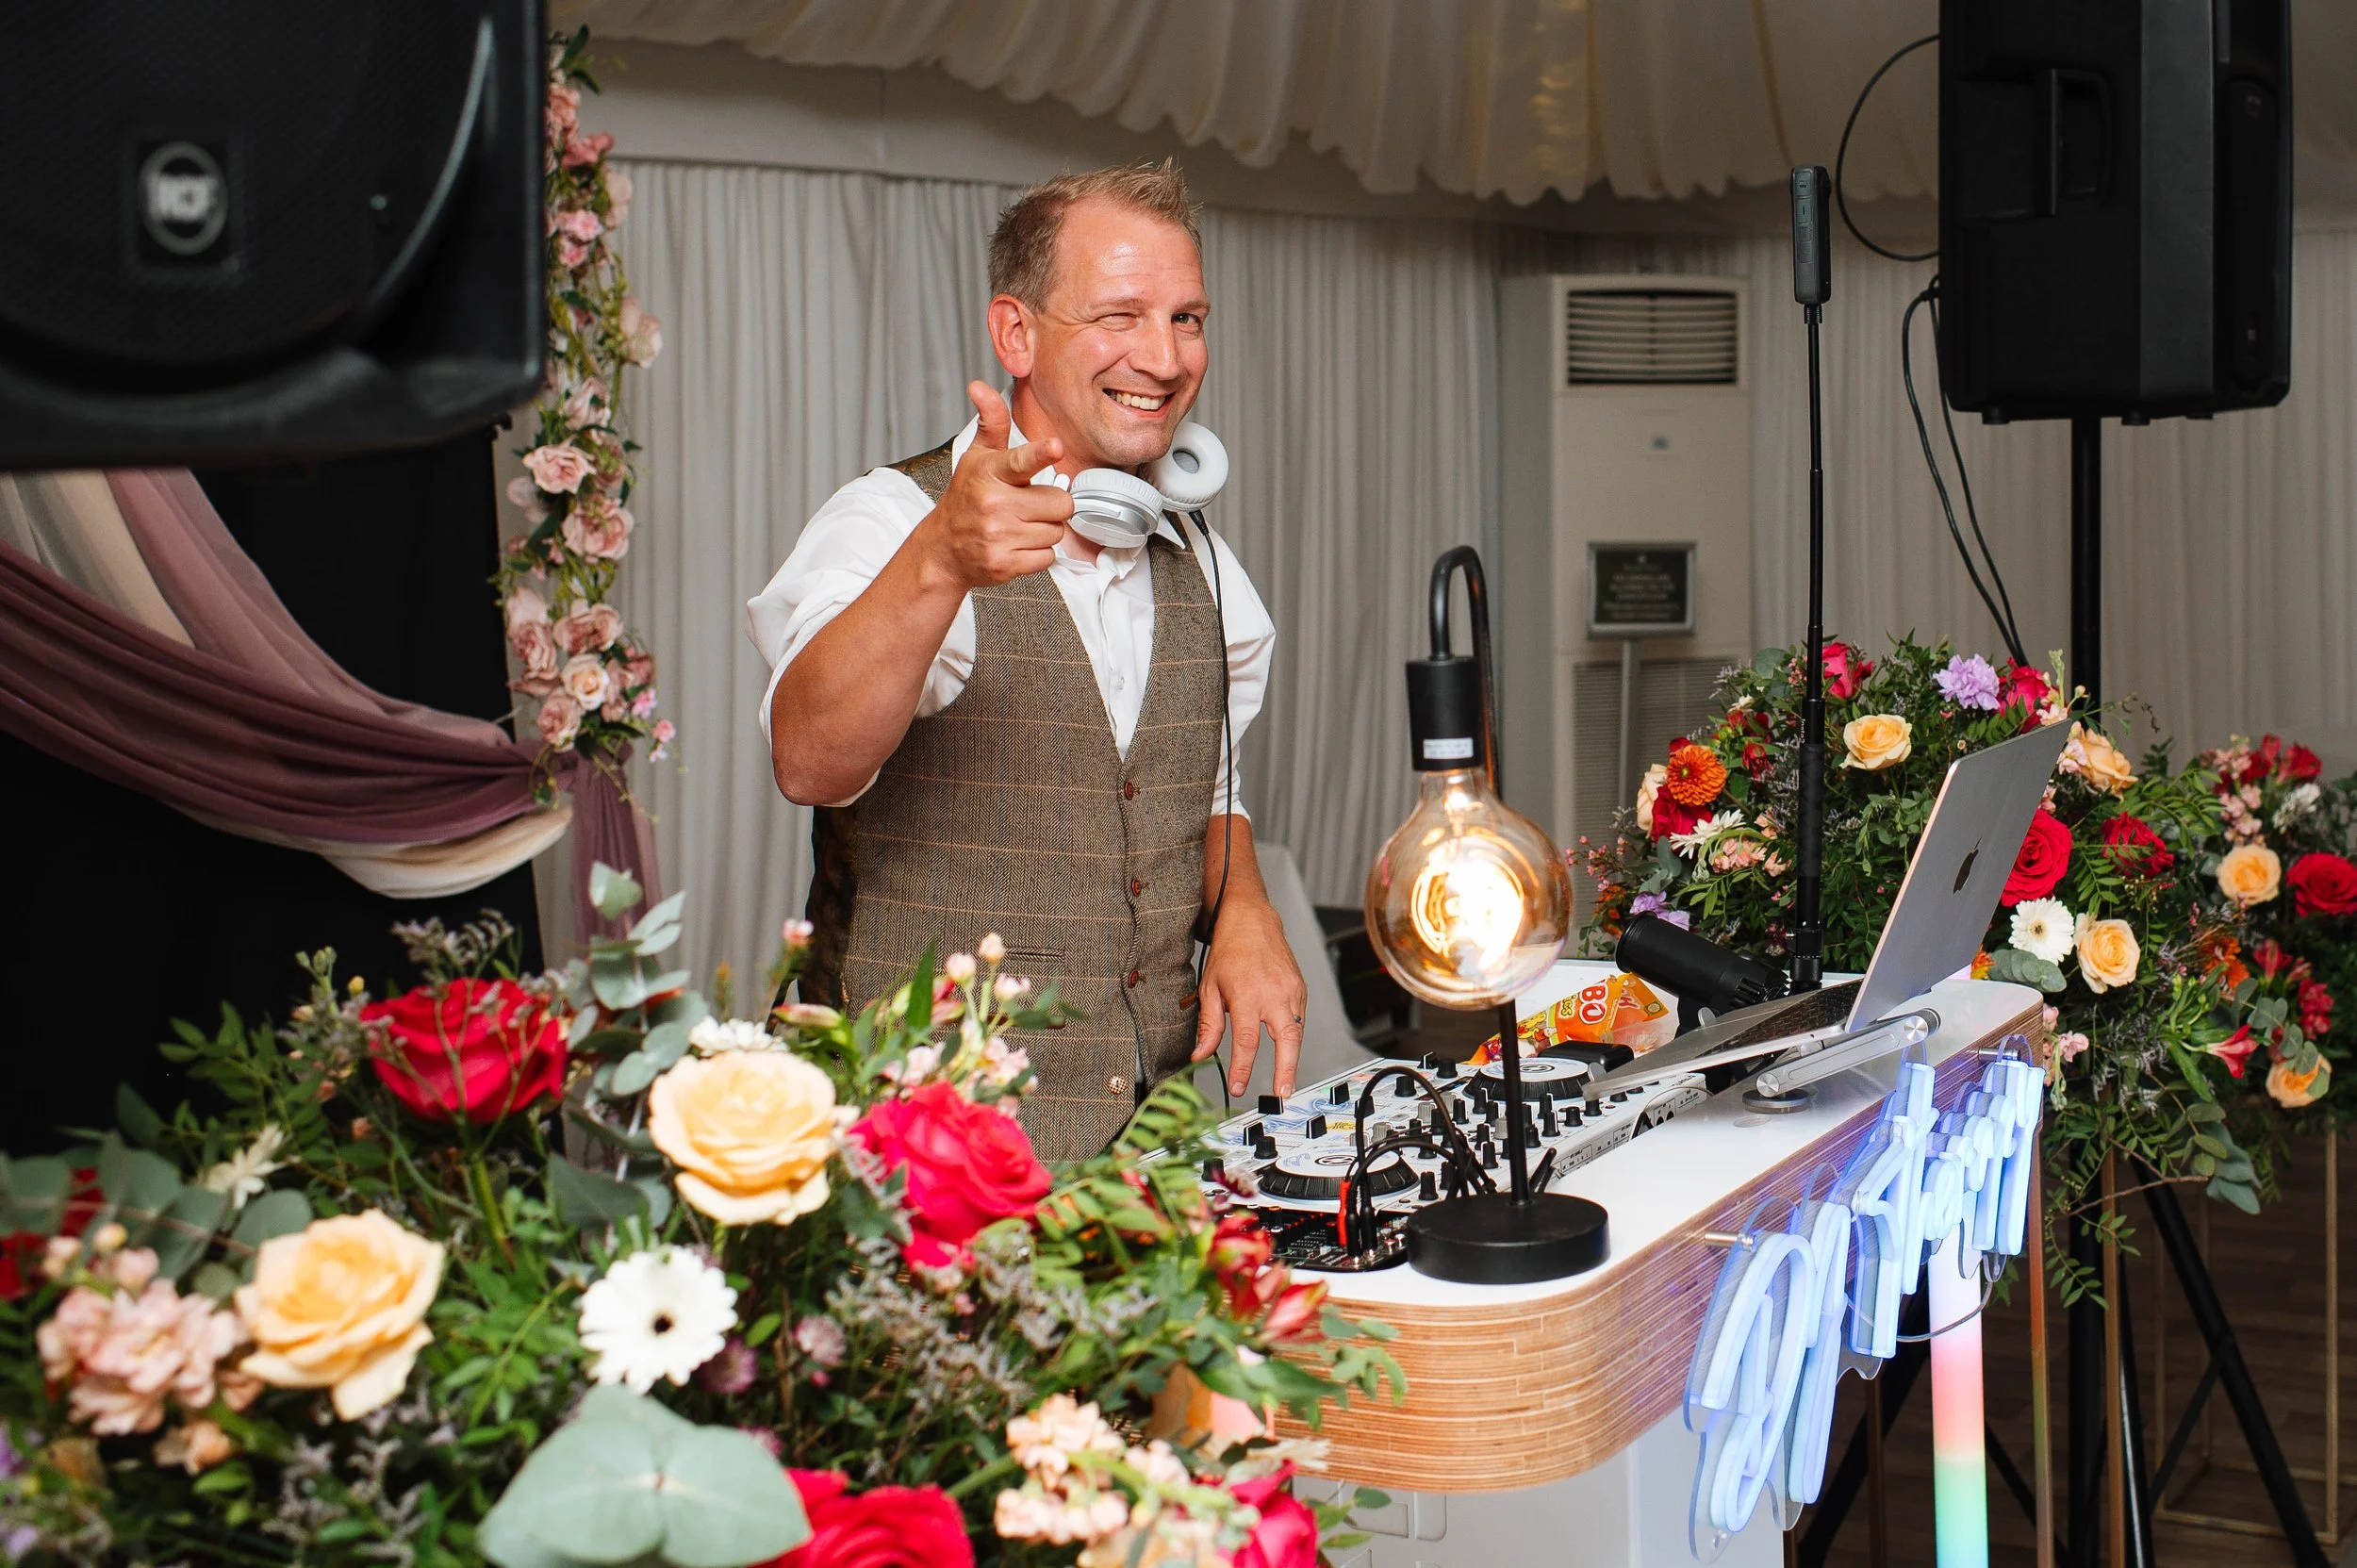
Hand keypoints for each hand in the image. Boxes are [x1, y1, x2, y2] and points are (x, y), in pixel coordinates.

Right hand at [918, 383, 1072, 590]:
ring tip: (1021, 525)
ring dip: (1045, 529)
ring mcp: (998, 536)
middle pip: (1060, 503)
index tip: (1055, 446)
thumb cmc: (966, 497)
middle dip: (1053, 504)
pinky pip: (1048, 557)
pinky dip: (1039, 554)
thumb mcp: (976, 456)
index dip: (1041, 453)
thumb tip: (979, 386)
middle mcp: (993, 504)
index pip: (1020, 460)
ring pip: (1056, 532)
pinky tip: (1019, 545)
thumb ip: (990, 422)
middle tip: (1032, 504)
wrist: (943, 549)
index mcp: (989, 473)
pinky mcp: (1004, 564)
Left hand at [1191, 896, 1307, 1097]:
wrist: (1252, 922)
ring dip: (1292, 1058)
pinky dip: (1293, 1036)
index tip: (1238, 1086)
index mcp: (1247, 995)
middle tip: (1283, 1094)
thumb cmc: (1230, 952)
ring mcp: (1291, 991)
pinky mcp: (1300, 989)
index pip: (1247, 1041)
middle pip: (1286, 1040)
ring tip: (1286, 1081)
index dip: (1243, 1068)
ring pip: (1297, 1033)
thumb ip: (1208, 1025)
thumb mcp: (1210, 988)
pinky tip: (1287, 1049)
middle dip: (1286, 1071)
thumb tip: (1200, 1054)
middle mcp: (1273, 994)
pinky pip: (1299, 1019)